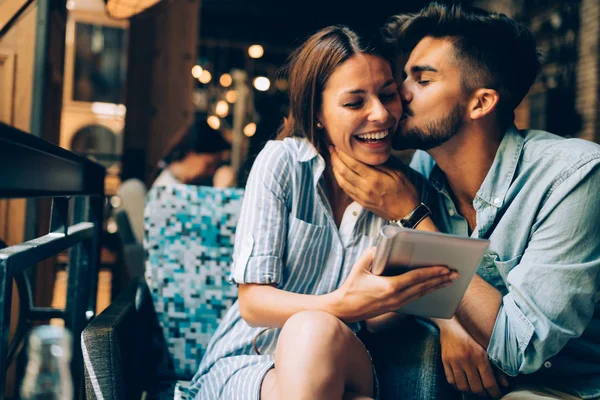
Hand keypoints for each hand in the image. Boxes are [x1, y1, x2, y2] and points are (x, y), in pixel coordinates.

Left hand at [329, 147, 419, 220]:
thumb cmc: (405, 192)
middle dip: (335, 159)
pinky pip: (346, 190)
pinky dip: (340, 180)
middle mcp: (365, 188)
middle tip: (331, 149)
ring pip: (342, 181)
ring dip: (335, 169)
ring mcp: (361, 197)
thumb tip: (368, 155)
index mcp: (374, 179)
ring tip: (332, 159)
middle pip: (344, 171)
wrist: (407, 213)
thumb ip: (381, 164)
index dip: (343, 154)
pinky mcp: (361, 203)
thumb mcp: (398, 173)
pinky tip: (338, 173)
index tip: (338, 145)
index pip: (353, 164)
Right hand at [329, 247, 457, 322]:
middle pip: (423, 287)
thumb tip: (384, 246)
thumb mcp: (360, 266)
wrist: (345, 309)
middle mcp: (397, 297)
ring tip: (450, 281)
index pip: (416, 278)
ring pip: (422, 294)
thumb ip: (373, 253)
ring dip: (436, 286)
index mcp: (390, 286)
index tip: (445, 268)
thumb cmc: (352, 287)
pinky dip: (426, 291)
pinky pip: (416, 298)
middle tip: (455, 273)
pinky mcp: (396, 306)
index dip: (432, 272)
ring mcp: (397, 303)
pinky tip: (433, 288)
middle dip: (440, 280)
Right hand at [437, 318, 509, 397]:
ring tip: (475, 389)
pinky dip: (457, 385)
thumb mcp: (486, 347)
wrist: (451, 322)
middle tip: (487, 393)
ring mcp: (454, 361)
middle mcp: (466, 360)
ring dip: (470, 391)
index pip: (489, 382)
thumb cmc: (471, 333)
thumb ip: (496, 366)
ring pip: (463, 386)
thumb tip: (505, 383)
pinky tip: (463, 383)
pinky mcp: (445, 361)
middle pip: (476, 387)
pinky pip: (451, 380)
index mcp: (479, 355)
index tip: (496, 394)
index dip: (494, 392)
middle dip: (483, 394)